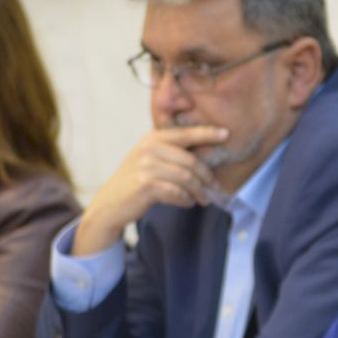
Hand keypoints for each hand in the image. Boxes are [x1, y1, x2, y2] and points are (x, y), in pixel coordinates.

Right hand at [73, 125, 227, 254]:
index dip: (207, 133)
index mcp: (153, 138)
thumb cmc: (137, 182)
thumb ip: (172, 153)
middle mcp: (149, 148)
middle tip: (216, 189)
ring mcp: (146, 166)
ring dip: (199, 192)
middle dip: (207, 177)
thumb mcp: (150, 160)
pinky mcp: (145, 185)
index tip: (226, 134)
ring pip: (186, 178)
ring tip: (203, 200)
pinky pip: (177, 192)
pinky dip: (186, 200)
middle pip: (191, 161)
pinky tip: (187, 203)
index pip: (185, 133)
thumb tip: (207, 158)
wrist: (111, 203)